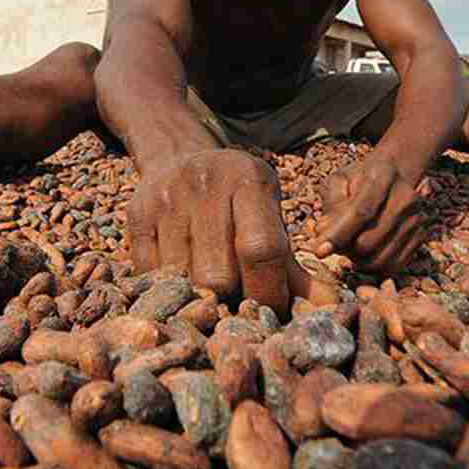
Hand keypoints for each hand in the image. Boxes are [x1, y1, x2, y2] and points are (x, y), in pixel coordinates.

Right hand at [127, 149, 338, 317]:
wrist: (179, 156)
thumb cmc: (237, 197)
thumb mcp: (270, 216)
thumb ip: (297, 267)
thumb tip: (333, 311)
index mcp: (247, 180)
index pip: (260, 250)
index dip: (268, 293)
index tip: (271, 312)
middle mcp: (204, 184)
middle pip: (217, 275)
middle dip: (232, 301)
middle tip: (239, 305)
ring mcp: (165, 199)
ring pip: (181, 280)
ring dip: (199, 300)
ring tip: (212, 296)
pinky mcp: (135, 215)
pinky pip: (149, 276)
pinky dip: (168, 290)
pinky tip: (181, 283)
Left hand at [307, 154, 427, 275]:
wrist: (394, 175)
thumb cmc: (359, 179)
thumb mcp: (338, 180)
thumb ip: (330, 204)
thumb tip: (323, 233)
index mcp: (382, 176)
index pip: (360, 211)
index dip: (338, 234)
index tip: (319, 251)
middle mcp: (405, 198)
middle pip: (368, 241)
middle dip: (344, 248)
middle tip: (335, 240)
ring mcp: (416, 219)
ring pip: (378, 259)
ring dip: (357, 259)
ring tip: (350, 243)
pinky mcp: (421, 237)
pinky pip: (392, 266)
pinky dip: (372, 265)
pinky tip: (364, 251)